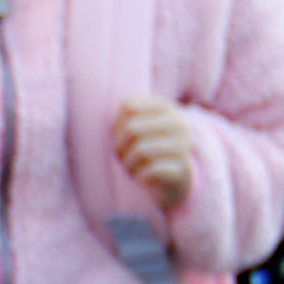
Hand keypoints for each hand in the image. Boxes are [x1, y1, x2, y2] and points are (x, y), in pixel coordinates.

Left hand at [113, 96, 194, 211]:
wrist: (175, 175)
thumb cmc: (148, 146)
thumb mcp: (140, 125)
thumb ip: (125, 117)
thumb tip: (100, 117)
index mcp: (165, 107)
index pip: (129, 106)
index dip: (117, 124)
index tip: (119, 136)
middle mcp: (178, 123)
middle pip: (132, 129)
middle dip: (119, 147)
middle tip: (121, 156)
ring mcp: (183, 146)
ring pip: (140, 151)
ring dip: (128, 164)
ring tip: (129, 167)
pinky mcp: (182, 168)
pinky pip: (150, 171)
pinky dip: (139, 177)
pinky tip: (141, 177)